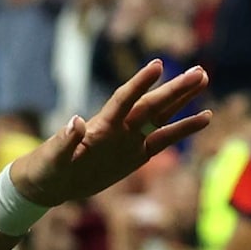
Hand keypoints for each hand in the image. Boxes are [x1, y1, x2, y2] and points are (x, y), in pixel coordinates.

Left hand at [11, 61, 212, 205]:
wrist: (50, 184)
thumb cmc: (47, 167)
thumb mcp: (53, 157)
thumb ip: (66, 141)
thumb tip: (77, 121)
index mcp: (101, 125)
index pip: (124, 100)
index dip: (139, 83)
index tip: (157, 65)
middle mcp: (119, 128)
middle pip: (151, 104)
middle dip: (174, 89)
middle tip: (199, 72)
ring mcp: (130, 140)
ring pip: (161, 116)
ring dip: (182, 100)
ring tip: (203, 80)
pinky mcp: (137, 155)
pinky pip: (164, 139)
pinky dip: (183, 129)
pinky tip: (204, 117)